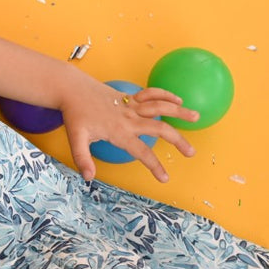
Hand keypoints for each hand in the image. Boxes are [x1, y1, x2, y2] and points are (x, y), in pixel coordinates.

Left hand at [62, 83, 196, 182]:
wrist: (71, 90)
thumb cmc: (75, 115)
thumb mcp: (75, 139)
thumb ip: (82, 158)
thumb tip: (89, 178)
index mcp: (119, 132)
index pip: (142, 152)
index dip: (155, 166)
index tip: (165, 178)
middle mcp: (129, 119)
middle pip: (160, 128)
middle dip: (178, 141)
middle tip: (191, 153)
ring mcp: (131, 105)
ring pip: (160, 107)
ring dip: (179, 111)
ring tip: (197, 117)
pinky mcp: (130, 96)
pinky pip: (151, 93)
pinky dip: (165, 94)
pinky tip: (178, 99)